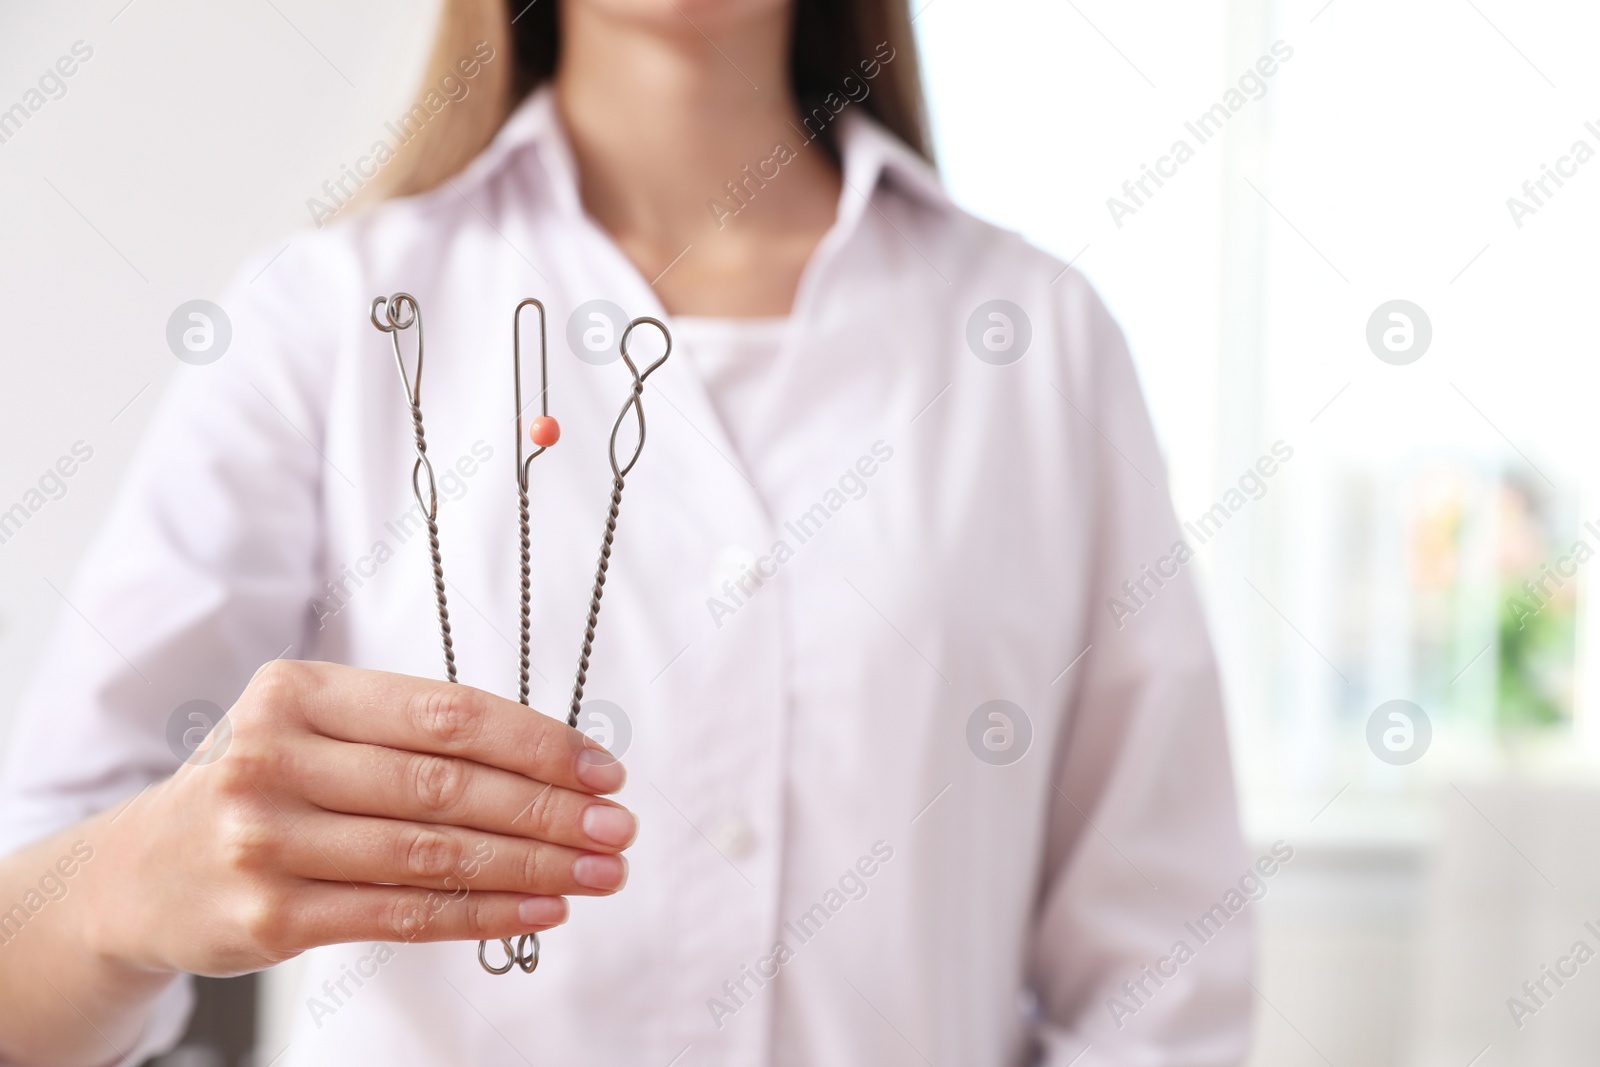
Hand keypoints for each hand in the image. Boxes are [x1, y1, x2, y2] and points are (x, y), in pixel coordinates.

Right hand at [73, 660, 634, 976]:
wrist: (142, 872)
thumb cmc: (265, 785)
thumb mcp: (315, 729)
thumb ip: (414, 734)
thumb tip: (557, 763)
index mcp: (297, 692)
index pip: (445, 713)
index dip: (537, 742)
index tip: (602, 769)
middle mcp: (274, 758)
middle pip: (446, 785)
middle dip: (549, 810)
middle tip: (618, 828)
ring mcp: (267, 841)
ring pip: (433, 855)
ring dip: (533, 867)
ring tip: (599, 873)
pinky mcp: (270, 917)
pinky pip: (404, 915)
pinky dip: (485, 915)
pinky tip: (542, 910)